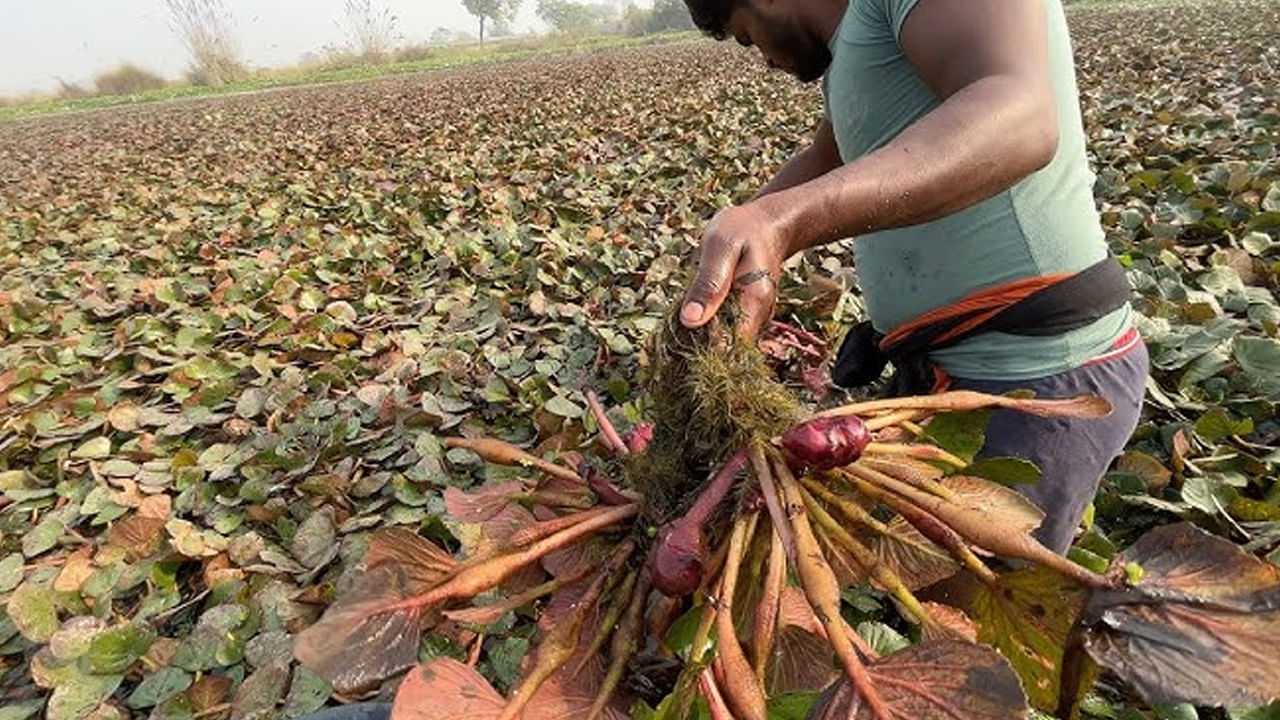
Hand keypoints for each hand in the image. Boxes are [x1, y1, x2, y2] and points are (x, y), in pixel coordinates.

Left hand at [680, 202, 789, 340]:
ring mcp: (754, 318)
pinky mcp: (746, 316)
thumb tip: (690, 321)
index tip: (682, 334)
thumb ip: (708, 284)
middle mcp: (759, 317)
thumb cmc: (741, 230)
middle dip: (699, 342)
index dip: (705, 347)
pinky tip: (696, 308)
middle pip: (727, 347)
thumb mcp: (719, 247)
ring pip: (725, 340)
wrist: (766, 224)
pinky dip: (708, 323)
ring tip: (686, 312)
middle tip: (679, 321)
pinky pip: (725, 329)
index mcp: (755, 302)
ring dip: (702, 333)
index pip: (730, 346)